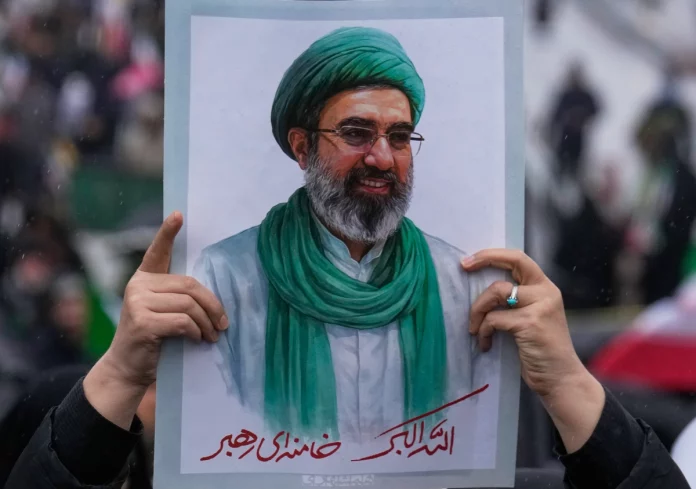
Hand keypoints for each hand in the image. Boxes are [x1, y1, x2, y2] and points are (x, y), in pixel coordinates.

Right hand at [83, 212, 227, 428]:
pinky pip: (183, 321)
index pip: (157, 251)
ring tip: (212, 335)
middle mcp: (138, 285)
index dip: (168, 232)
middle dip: (212, 305)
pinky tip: (198, 340)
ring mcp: (137, 302)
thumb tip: (212, 297)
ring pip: (189, 304)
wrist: (128, 368)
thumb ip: (178, 297)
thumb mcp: (163, 312)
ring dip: (207, 322)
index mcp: (144, 278)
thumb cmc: (153, 338)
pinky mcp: (142, 321)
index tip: (178, 215)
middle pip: (189, 285)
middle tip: (223, 323)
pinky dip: (197, 332)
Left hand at [462, 249, 604, 452]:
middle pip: (511, 264)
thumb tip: (482, 290)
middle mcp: (546, 292)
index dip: (493, 255)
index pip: (520, 259)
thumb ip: (515, 302)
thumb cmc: (541, 351)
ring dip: (478, 310)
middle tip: (463, 267)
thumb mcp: (531, 318)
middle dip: (484, 260)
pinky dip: (483, 331)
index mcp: (545, 288)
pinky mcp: (530, 323)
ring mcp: (540, 306)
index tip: (469, 259)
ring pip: (496, 292)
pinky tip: (485, 345)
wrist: (561, 379)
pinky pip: (494, 319)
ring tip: (475, 330)